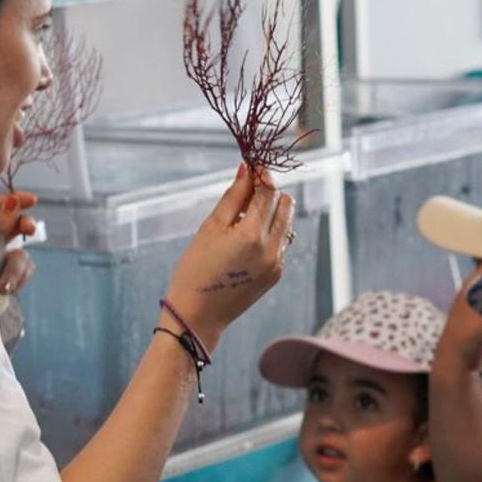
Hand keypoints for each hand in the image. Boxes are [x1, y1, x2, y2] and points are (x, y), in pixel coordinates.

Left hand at [0, 192, 38, 295]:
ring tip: (3, 285)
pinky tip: (5, 289)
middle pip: (19, 224)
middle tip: (29, 229)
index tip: (31, 200)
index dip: (17, 200)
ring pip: (22, 254)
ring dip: (16, 267)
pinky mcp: (11, 275)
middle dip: (27, 224)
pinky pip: (25, 272)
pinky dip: (17, 280)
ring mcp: (4, 257)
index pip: (1, 205)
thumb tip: (9, 203)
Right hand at [162, 165, 293, 351]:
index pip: (268, 192)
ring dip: (270, 213)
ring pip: (286, 223)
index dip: (261, 175)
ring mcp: (277, 263)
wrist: (197, 315)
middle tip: (246, 194)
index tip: (253, 166)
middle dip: (269, 193)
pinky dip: (268, 234)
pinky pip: (280, 243)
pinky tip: (245, 241)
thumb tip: (247, 170)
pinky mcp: (276, 274)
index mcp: (252, 235)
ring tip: (242, 220)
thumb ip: (233, 197)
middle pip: (285, 204)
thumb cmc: (195, 270)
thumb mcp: (210, 228)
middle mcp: (272, 249)